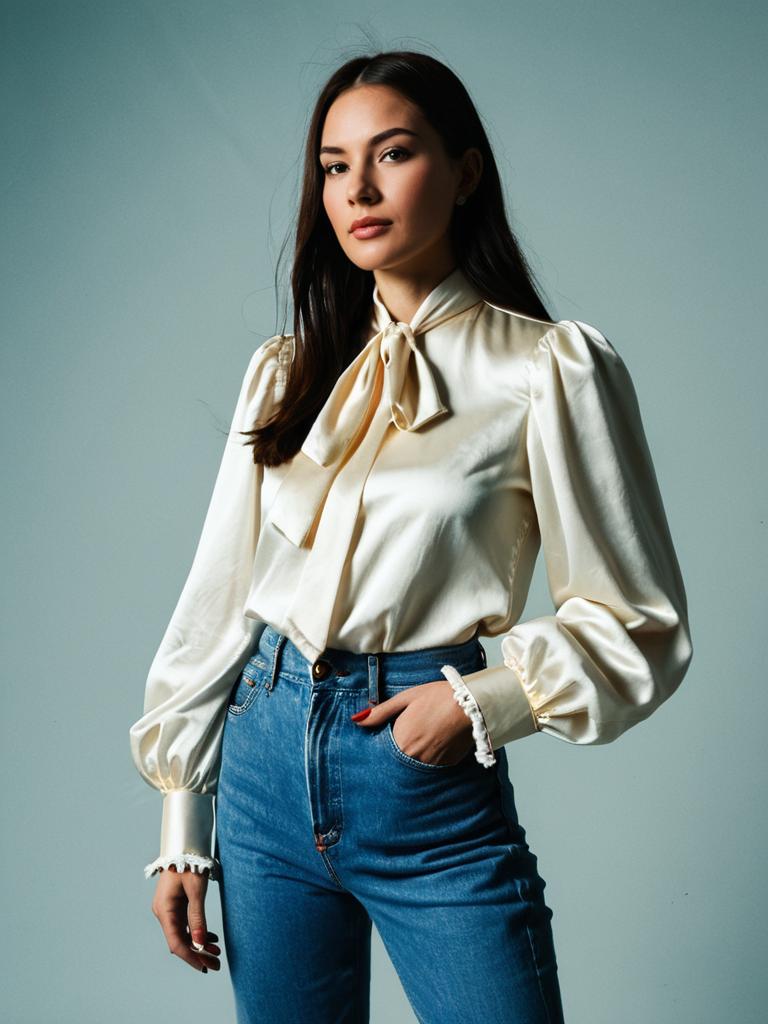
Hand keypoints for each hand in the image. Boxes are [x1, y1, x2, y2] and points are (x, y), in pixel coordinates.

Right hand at [152, 864, 220, 972]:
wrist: (185, 844)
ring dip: (199, 944)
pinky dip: (197, 932)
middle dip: (197, 953)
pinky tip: (211, 939)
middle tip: (216, 965)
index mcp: (164, 909)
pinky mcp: (175, 905)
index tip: (206, 967)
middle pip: (179, 940)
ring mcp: (168, 908)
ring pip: (183, 933)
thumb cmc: (190, 863)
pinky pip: (185, 924)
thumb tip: (199, 944)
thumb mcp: (196, 890)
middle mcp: (163, 912)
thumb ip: (197, 918)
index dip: (191, 957)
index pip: (176, 942)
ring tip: (217, 952)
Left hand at [351, 679, 473, 765]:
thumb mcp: (406, 698)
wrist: (472, 704)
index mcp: (400, 739)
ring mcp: (430, 764)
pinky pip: (432, 766)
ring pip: (415, 764)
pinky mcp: (446, 766)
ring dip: (415, 755)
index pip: (383, 751)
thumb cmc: (437, 697)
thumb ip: (381, 712)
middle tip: (411, 735)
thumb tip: (357, 720)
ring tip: (425, 736)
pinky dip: (431, 757)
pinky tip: (437, 741)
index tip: (390, 735)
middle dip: (400, 750)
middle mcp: (413, 756)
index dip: (386, 743)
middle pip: (398, 759)